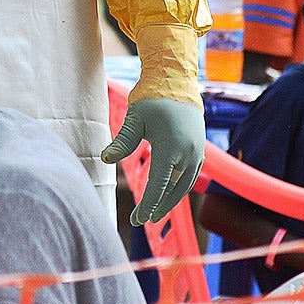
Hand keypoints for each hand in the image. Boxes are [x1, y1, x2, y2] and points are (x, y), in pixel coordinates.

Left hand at [101, 96, 206, 227]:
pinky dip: (179, 188)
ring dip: (170, 200)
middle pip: (173, 191)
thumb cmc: (152, 99)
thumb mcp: (134, 120)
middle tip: (144, 221)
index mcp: (171, 149)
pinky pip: (190, 176)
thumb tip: (104, 159)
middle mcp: (188, 154)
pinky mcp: (199, 150)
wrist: (177, 81)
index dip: (147, 206)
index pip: (158, 186)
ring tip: (156, 212)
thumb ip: (122, 143)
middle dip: (159, 207)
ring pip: (184, 186)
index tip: (137, 220)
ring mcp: (197, 153)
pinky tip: (168, 194)